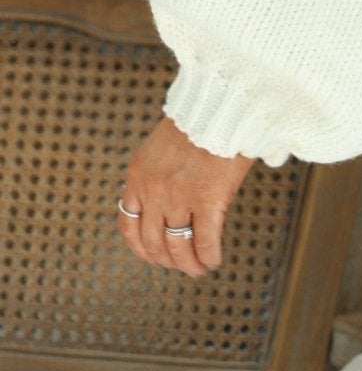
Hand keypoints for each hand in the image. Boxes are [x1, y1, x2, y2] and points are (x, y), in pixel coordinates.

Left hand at [116, 116, 255, 276]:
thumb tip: (164, 203)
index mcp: (137, 175)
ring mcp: (179, 196)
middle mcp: (153, 189)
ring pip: (177, 247)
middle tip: (181, 265)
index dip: (140, 248)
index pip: (128, 224)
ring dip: (188, 265)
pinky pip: (204, 241)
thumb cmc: (201, 118)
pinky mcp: (208, 199)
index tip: (153, 256)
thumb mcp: (162, 146)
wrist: (224, 101)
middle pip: (152, 242)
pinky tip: (214, 260)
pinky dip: (208, 256)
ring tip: (199, 270)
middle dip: (167, 260)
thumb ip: (157, 175)